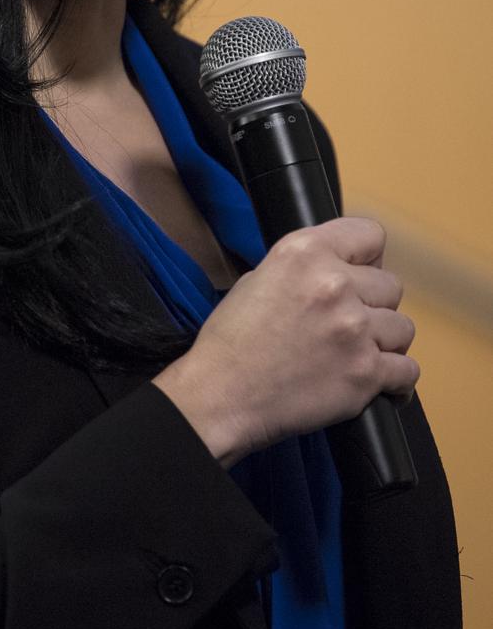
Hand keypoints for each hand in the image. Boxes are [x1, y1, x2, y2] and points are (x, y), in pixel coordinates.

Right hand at [152, 217, 418, 467]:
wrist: (221, 394)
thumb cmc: (232, 339)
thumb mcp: (260, 277)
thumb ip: (307, 269)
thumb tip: (344, 271)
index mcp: (305, 252)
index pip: (371, 234)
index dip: (366, 257)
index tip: (359, 274)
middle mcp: (335, 284)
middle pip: (391, 285)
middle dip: (373, 304)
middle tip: (347, 323)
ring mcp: (355, 329)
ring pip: (403, 328)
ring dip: (384, 341)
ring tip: (357, 353)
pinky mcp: (366, 373)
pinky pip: (408, 370)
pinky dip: (395, 380)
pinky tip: (376, 381)